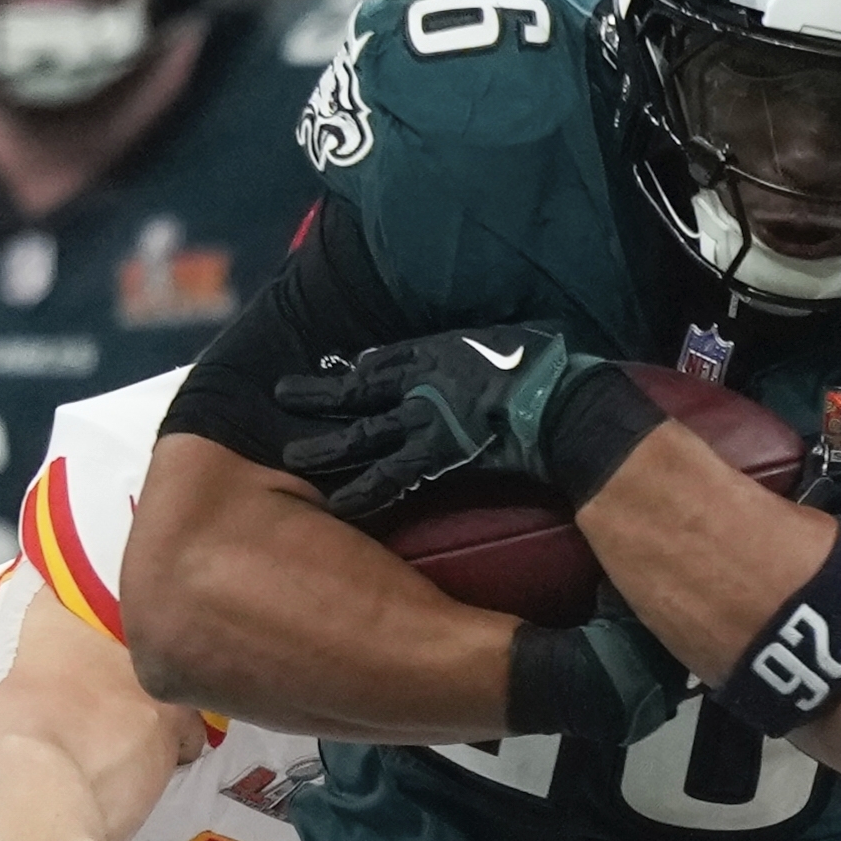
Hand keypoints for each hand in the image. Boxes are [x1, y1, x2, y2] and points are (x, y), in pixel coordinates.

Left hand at [269, 327, 638, 526]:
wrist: (561, 402)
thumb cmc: (546, 366)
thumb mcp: (511, 335)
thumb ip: (487, 342)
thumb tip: (490, 344)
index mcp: (440, 352)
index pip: (385, 359)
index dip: (356, 367)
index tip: (334, 369)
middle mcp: (424, 383)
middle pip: (359, 390)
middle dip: (318, 395)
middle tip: (279, 397)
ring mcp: (426, 421)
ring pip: (363, 436)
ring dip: (326, 447)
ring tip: (291, 460)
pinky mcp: (437, 456)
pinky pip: (391, 479)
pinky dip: (364, 493)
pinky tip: (338, 505)